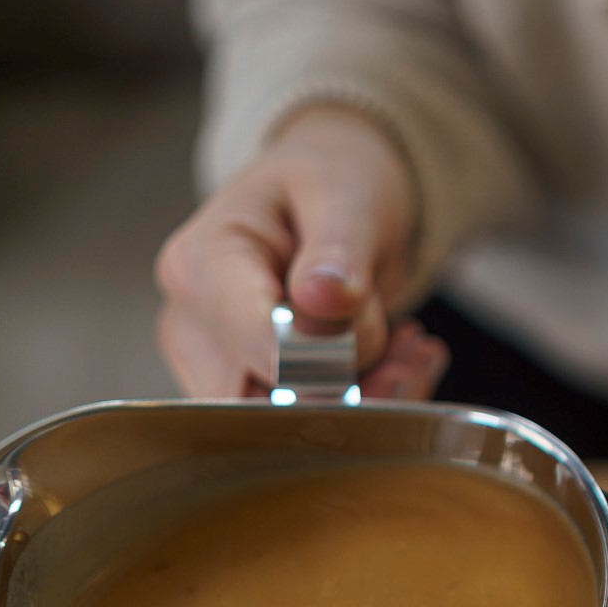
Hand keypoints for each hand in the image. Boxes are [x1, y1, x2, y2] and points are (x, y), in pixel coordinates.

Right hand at [154, 106, 447, 398]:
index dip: (319, 360)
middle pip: (261, 405)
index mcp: (202, 263)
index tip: (376, 338)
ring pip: (290, 425)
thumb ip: (337, 248)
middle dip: (350, 393)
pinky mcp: (257, 390)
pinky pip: (314, 422)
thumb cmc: (331, 180)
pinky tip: (402, 360)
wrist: (333, 198)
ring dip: (369, 399)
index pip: (250, 343)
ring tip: (411, 348)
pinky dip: (371, 400)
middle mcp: (195, 323)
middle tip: (411, 353)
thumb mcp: (346, 195)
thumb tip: (322, 297)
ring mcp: (220, 364)